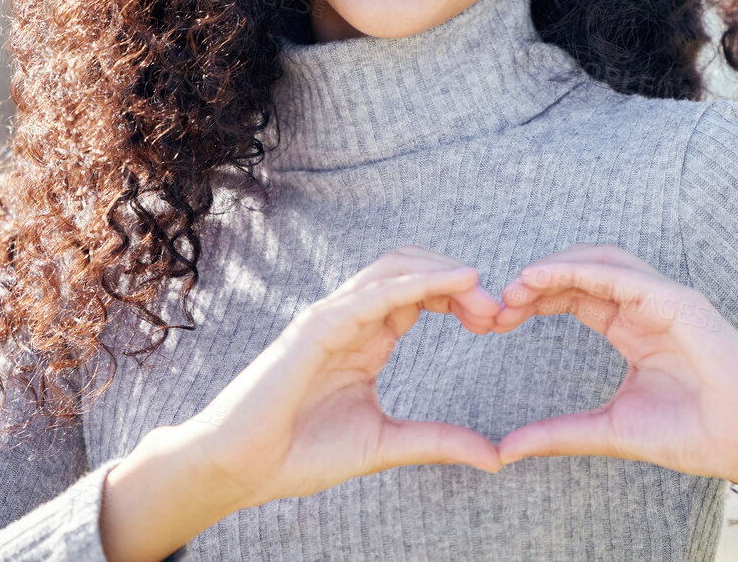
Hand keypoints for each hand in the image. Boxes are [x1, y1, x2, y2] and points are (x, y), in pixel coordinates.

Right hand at [102, 245, 505, 561]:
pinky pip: (371, 292)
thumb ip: (438, 442)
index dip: (462, 298)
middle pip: (414, 268)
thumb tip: (496, 457)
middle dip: (459, 279)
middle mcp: (352, 318)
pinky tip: (451, 284)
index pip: (422, 294)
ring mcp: (331, 317)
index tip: (497, 322)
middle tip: (497, 310)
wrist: (239, 470)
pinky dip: (415, 281)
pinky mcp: (315, 327)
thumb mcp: (386, 445)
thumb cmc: (299, 454)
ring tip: (481, 295)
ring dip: (444, 273)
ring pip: (395, 267)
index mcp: (368, 338)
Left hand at [487, 243, 737, 495]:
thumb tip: (504, 448)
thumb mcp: (609, 430)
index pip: (576, 296)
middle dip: (539, 280)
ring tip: (519, 285)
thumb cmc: (692, 434)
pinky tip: (548, 280)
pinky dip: (582, 271)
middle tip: (499, 303)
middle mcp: (646, 306)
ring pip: (602, 261)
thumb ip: (559, 432)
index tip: (499, 319)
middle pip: (583, 272)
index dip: (537, 299)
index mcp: (632, 328)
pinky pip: (625, 275)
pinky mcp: (680, 302)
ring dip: (557, 267)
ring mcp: (665, 299)